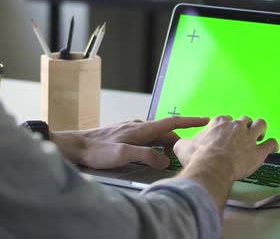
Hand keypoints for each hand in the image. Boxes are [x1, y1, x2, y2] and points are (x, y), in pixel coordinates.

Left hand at [50, 116, 209, 169]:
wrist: (74, 146)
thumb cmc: (96, 151)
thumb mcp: (123, 155)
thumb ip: (146, 156)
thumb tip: (165, 159)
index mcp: (141, 129)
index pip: (171, 122)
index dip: (190, 121)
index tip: (205, 120)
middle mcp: (137, 126)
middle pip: (164, 132)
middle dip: (178, 140)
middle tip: (187, 152)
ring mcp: (130, 130)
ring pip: (154, 136)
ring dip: (165, 144)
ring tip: (170, 157)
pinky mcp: (123, 136)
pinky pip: (145, 139)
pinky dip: (153, 145)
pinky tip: (150, 155)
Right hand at [174, 115, 278, 211]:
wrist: (212, 168)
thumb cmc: (198, 157)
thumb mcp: (183, 147)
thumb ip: (183, 143)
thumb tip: (180, 144)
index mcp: (219, 122)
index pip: (226, 119)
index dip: (226, 127)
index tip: (224, 134)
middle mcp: (236, 126)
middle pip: (245, 119)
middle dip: (245, 127)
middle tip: (242, 137)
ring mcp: (249, 137)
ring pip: (261, 125)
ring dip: (261, 130)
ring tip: (258, 137)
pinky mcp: (259, 151)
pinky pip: (272, 144)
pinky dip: (273, 145)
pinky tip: (271, 148)